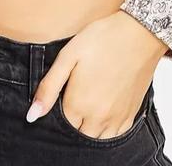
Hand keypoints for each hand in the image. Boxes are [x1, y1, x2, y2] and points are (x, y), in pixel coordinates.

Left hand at [25, 10, 167, 138]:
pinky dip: (107, 129)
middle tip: (77, 96)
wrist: (139, 32)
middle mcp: (98, 118)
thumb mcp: (68, 56)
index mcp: (78, 105)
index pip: (60, 125)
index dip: (58, 111)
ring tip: (89, 104)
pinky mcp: (131, 114)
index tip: (63, 95)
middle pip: (78, 135)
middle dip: (73, 121)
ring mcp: (116, 119)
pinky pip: (115, 136)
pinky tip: (105, 110)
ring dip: (89, 128)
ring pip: (96, 138)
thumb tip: (32, 115)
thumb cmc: (103, 39)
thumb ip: (49, 87)